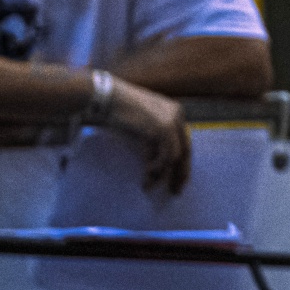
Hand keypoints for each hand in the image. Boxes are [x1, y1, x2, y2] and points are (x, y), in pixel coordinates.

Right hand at [104, 78, 190, 193]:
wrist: (104, 97)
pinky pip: (167, 155)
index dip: (182, 164)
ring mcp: (171, 120)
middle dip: (180, 173)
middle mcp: (177, 115)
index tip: (178, 181)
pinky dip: (157, 168)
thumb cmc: (116, 112)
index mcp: (174, 112)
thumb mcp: (140, 126)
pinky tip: (147, 175)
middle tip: (175, 191)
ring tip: (148, 186)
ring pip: (176, 155)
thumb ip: (152, 140)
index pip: (184, 142)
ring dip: (162, 174)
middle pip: (186, 150)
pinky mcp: (162, 127)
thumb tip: (156, 165)